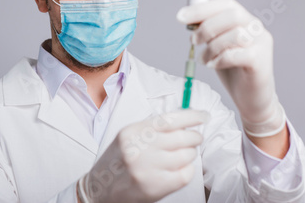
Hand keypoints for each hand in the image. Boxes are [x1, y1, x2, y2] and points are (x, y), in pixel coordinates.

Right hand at [80, 110, 208, 202]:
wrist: (100, 189)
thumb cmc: (117, 161)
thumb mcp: (128, 137)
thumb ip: (152, 128)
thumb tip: (184, 121)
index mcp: (133, 131)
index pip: (168, 119)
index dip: (191, 116)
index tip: (203, 116)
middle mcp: (139, 148)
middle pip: (181, 137)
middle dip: (194, 137)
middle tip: (196, 138)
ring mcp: (147, 169)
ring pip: (186, 155)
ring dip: (190, 154)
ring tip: (183, 155)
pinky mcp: (155, 187)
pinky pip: (184, 174)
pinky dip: (187, 170)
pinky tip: (179, 169)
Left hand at [176, 0, 285, 136]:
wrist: (252, 99)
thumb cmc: (233, 69)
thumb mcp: (217, 45)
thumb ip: (209, 31)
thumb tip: (188, 18)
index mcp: (246, 20)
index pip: (226, 4)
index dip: (203, 8)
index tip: (181, 16)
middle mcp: (257, 29)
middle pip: (232, 15)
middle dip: (207, 27)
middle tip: (194, 41)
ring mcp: (262, 45)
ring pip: (236, 35)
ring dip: (213, 47)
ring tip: (205, 59)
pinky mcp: (261, 63)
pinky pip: (238, 55)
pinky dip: (220, 60)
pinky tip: (214, 65)